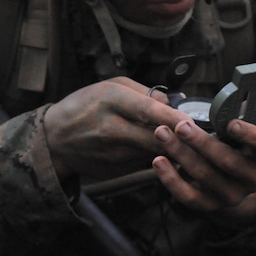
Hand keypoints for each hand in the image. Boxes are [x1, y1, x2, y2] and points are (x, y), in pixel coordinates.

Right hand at [43, 77, 186, 185]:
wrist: (55, 139)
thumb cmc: (84, 106)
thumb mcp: (109, 86)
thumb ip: (143, 92)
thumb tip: (173, 103)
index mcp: (110, 100)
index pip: (148, 110)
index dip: (173, 117)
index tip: (192, 122)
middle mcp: (112, 128)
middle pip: (157, 137)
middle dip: (181, 138)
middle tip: (199, 135)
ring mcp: (114, 153)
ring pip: (155, 153)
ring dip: (171, 148)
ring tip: (182, 140)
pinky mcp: (117, 169)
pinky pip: (146, 162)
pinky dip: (156, 156)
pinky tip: (157, 149)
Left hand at [152, 117, 255, 224]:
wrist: (227, 178)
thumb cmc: (230, 142)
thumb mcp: (237, 128)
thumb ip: (232, 114)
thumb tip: (226, 98)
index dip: (250, 135)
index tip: (231, 123)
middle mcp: (253, 179)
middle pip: (229, 162)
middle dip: (202, 142)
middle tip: (180, 125)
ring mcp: (233, 195)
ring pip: (205, 176)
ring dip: (181, 154)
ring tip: (162, 134)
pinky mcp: (210, 206)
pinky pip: (189, 196)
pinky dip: (171, 179)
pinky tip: (158, 161)